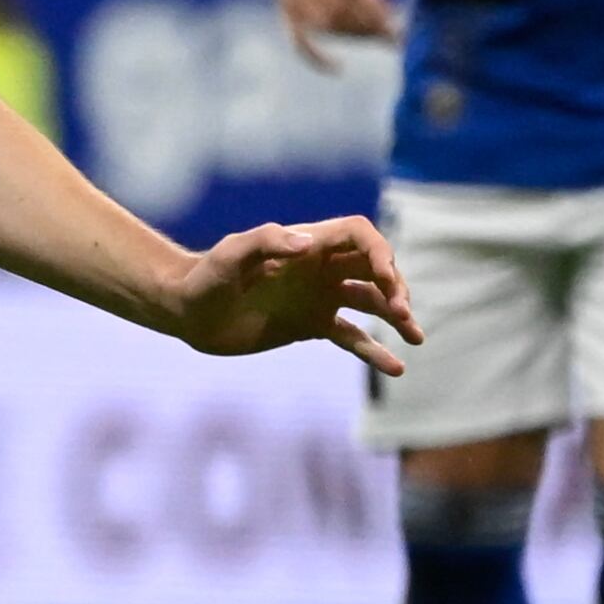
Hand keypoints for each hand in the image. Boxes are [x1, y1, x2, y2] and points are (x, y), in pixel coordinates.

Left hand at [167, 215, 420, 373]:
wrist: (187, 312)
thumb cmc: (204, 278)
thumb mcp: (229, 255)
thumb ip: (265, 242)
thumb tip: (307, 242)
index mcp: (307, 245)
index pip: (359, 235)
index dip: (379, 251)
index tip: (385, 277)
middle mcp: (320, 269)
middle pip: (374, 269)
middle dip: (395, 287)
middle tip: (401, 313)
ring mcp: (318, 298)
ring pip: (371, 303)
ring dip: (397, 316)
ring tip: (416, 337)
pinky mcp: (311, 326)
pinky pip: (352, 338)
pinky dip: (374, 352)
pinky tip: (396, 368)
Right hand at [269, 0, 403, 67]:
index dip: (376, 14)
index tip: (397, 32)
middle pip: (343, 13)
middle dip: (370, 29)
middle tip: (393, 37)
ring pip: (326, 28)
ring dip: (354, 38)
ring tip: (377, 39)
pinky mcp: (286, 10)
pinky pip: (298, 39)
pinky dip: (314, 57)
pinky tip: (338, 68)